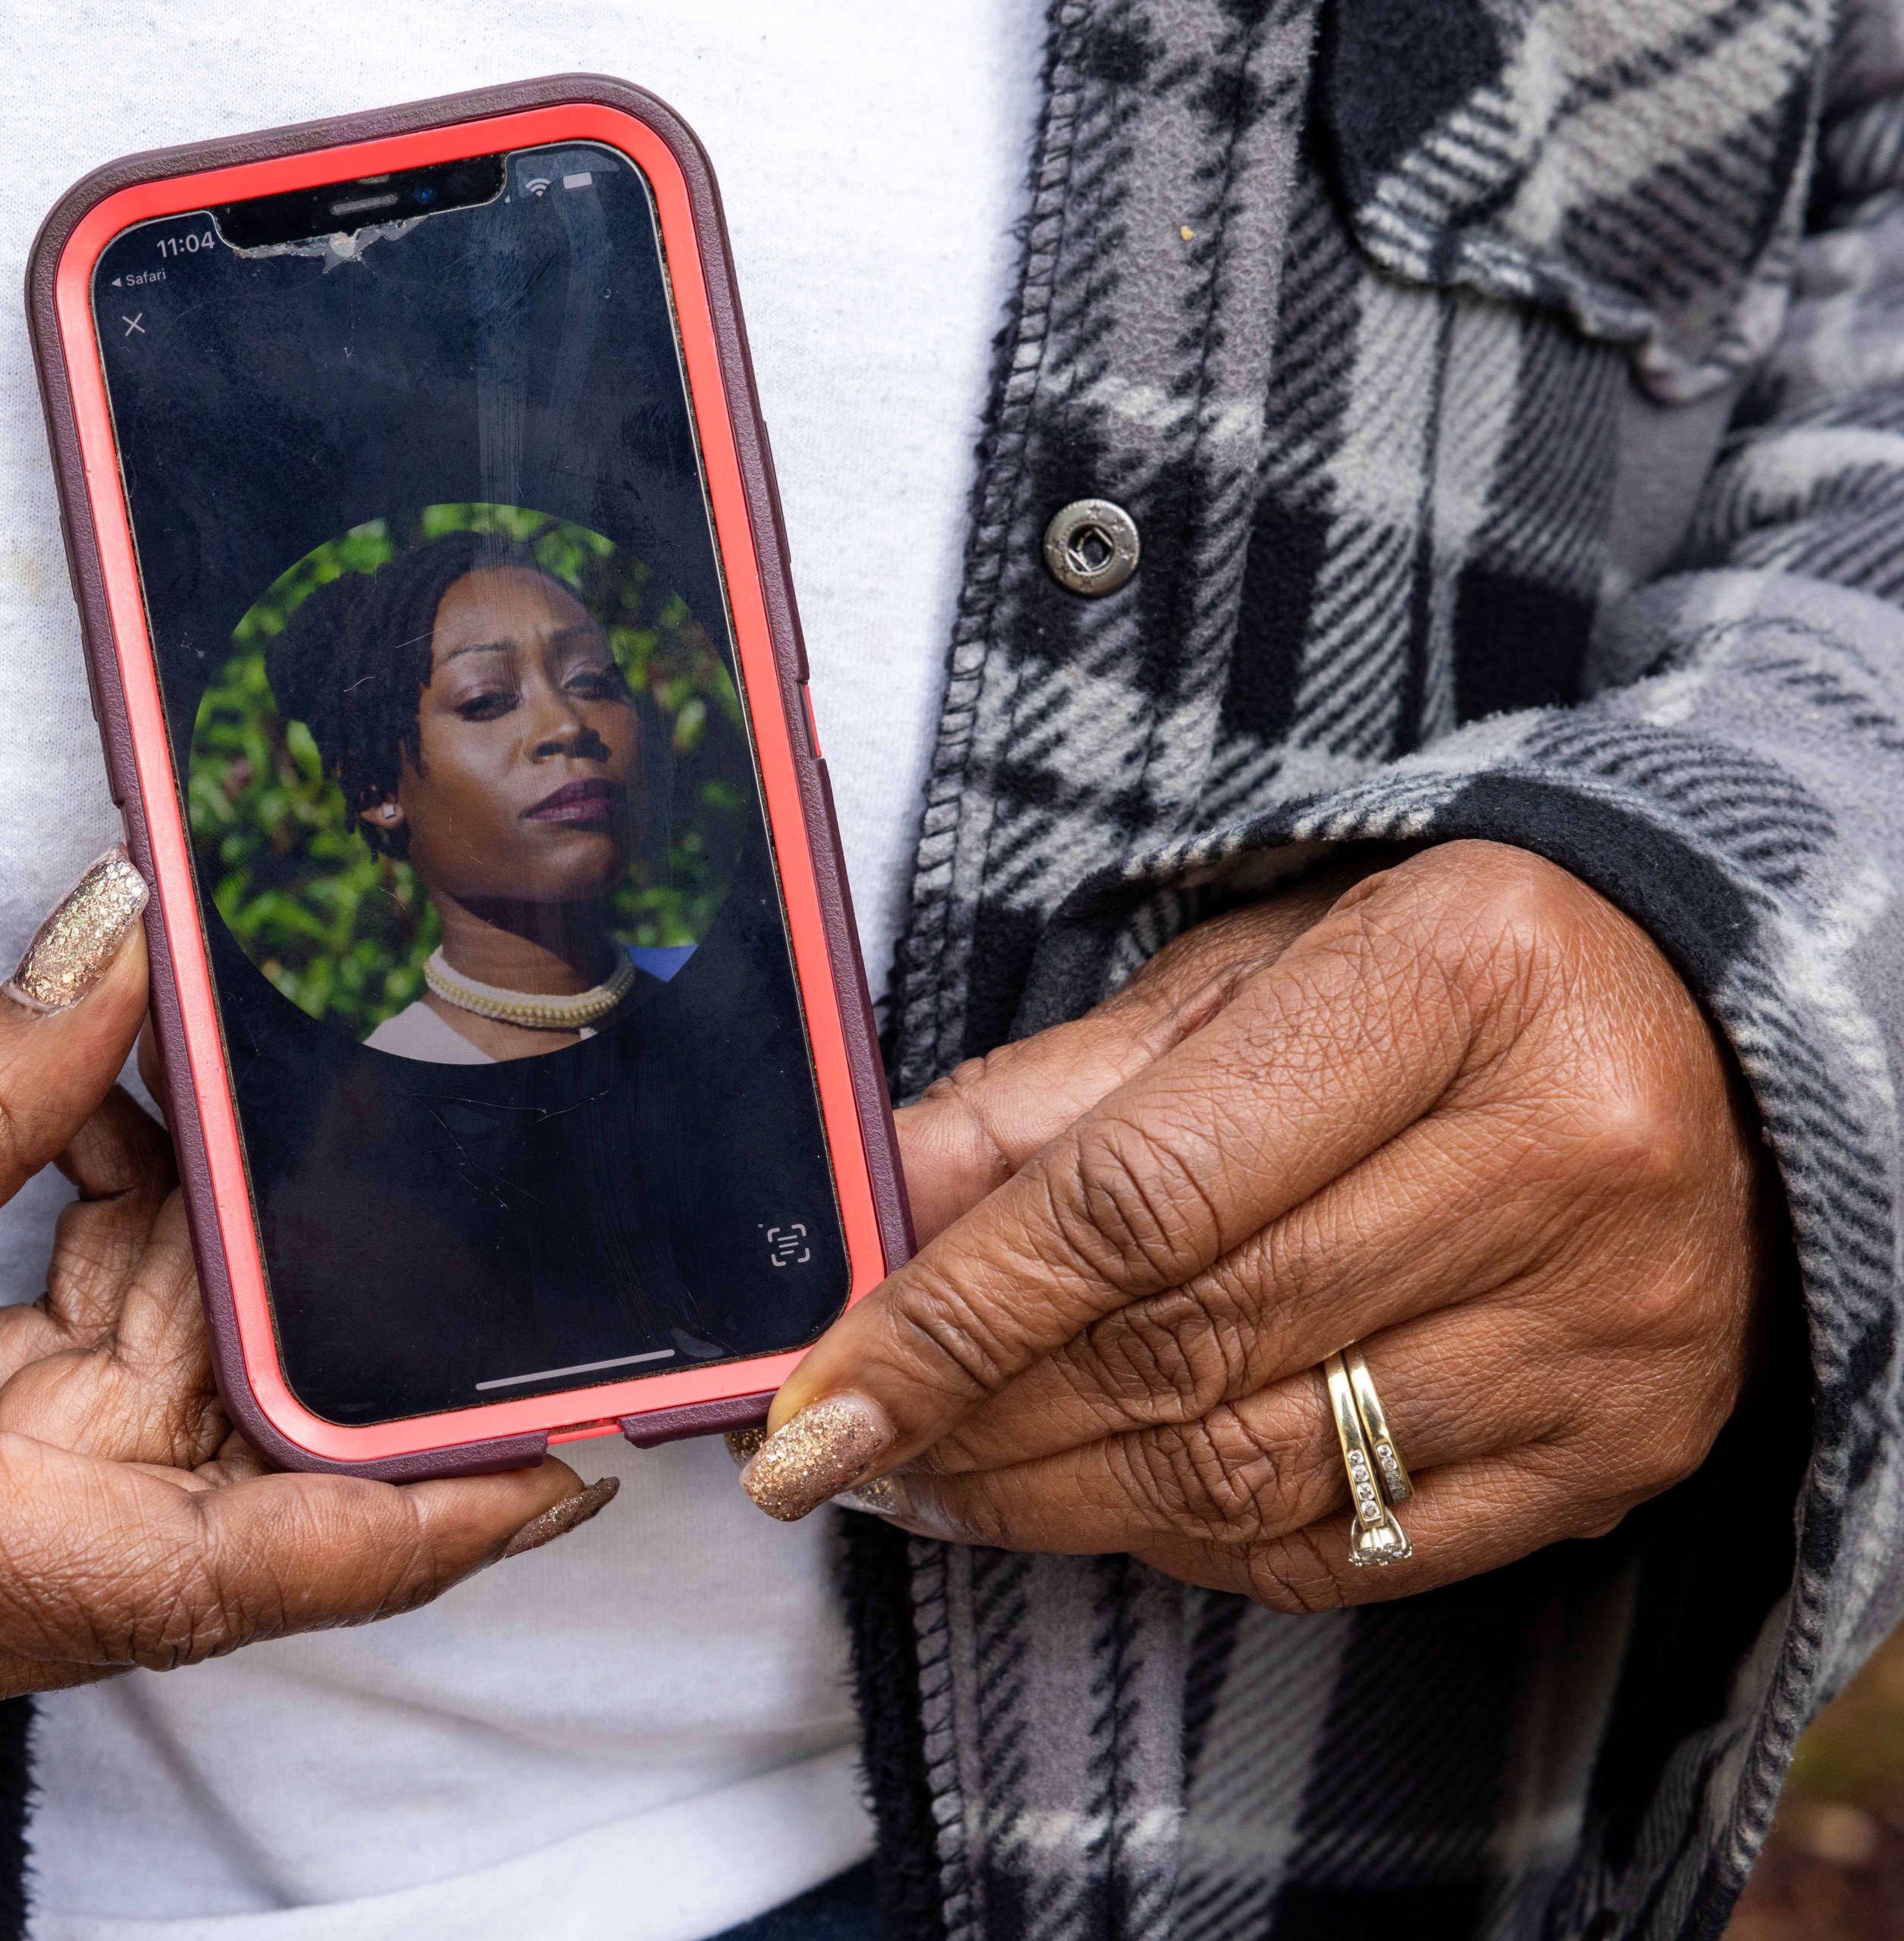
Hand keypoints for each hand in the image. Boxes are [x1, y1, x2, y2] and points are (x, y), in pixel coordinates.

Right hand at [0, 852, 609, 1749]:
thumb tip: (131, 958)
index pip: (206, 1573)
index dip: (402, 1522)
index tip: (560, 1464)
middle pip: (171, 1492)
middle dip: (243, 1312)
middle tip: (287, 1136)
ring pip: (101, 1450)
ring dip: (141, 1278)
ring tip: (130, 1096)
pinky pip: (10, 1427)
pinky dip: (54, 1288)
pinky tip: (56, 1150)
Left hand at [738, 842, 1770, 1612]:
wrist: (1717, 1035)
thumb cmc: (1435, 987)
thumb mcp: (1242, 978)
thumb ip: (1043, 1102)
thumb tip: (866, 1214)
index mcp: (1447, 988)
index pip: (1136, 1199)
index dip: (948, 1317)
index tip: (814, 1405)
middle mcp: (1554, 1161)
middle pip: (1182, 1344)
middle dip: (972, 1419)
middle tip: (844, 1449)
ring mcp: (1604, 1327)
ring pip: (1251, 1469)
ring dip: (1051, 1495)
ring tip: (934, 1479)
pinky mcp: (1620, 1449)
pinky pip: (1348, 1548)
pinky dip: (1188, 1540)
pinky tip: (1096, 1500)